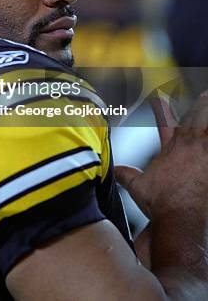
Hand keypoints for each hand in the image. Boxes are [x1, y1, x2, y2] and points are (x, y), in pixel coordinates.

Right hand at [115, 92, 207, 218]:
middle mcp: (187, 146)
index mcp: (170, 148)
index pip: (166, 121)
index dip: (162, 108)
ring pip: (206, 124)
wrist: (178, 216)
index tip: (159, 99)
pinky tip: (207, 136)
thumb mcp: (138, 187)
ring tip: (206, 101)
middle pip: (195, 117)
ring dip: (205, 114)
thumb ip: (126, 175)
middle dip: (199, 108)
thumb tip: (115, 171)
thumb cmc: (161, 203)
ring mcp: (203, 152)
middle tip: (203, 97)